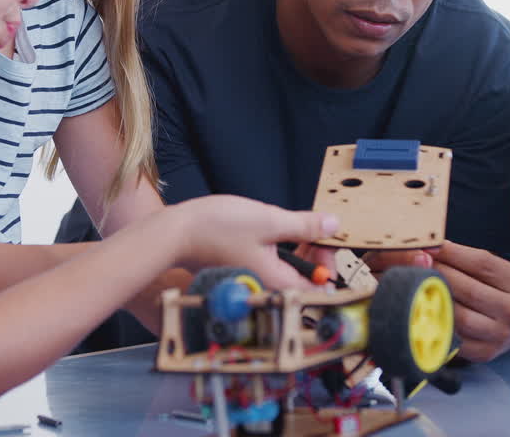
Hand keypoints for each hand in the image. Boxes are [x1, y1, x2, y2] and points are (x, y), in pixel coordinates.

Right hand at [173, 195, 338, 289]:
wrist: (176, 233)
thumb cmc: (217, 228)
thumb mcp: (269, 221)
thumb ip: (304, 226)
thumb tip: (333, 226)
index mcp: (277, 283)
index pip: (318, 289)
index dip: (328, 266)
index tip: (325, 241)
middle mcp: (266, 289)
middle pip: (304, 284)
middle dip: (315, 257)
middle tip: (315, 232)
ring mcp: (253, 283)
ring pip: (288, 275)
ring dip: (298, 254)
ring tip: (296, 229)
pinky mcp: (242, 274)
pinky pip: (271, 270)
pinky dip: (280, 254)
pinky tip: (275, 235)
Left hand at [368, 241, 509, 362]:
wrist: (505, 322)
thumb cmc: (490, 289)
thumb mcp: (486, 269)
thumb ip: (460, 256)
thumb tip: (427, 249)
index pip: (481, 262)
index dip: (451, 252)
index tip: (429, 245)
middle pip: (468, 289)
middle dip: (437, 274)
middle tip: (417, 265)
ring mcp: (502, 335)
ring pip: (458, 315)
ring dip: (434, 299)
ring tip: (416, 287)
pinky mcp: (485, 352)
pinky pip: (454, 337)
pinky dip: (437, 322)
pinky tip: (425, 310)